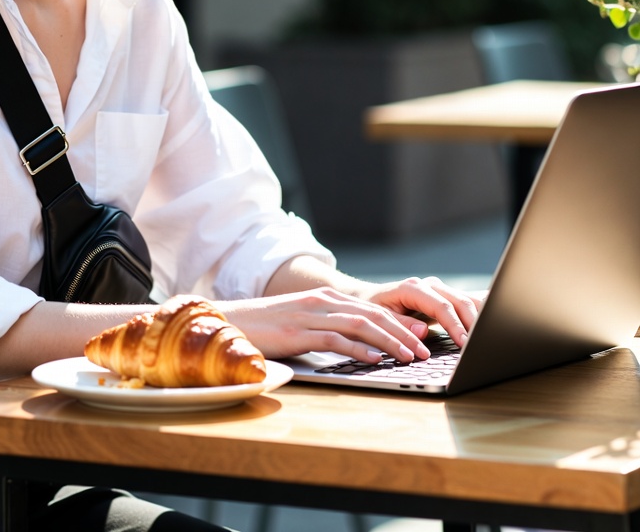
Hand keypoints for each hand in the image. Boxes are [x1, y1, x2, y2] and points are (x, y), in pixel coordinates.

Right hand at [221, 288, 440, 365]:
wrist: (232, 321)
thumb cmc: (268, 327)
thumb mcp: (304, 322)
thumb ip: (330, 327)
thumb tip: (362, 345)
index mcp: (325, 298)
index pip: (371, 309)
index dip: (400, 323)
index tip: (421, 338)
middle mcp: (321, 302)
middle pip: (371, 315)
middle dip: (402, 333)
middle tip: (424, 350)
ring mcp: (310, 315)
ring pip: (359, 324)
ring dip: (389, 341)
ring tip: (408, 356)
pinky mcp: (298, 332)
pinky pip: (335, 338)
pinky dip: (359, 348)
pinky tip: (376, 359)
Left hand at [361, 276, 484, 348]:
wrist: (370, 299)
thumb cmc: (374, 310)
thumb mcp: (381, 317)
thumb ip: (401, 324)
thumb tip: (423, 332)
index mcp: (413, 288)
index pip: (442, 306)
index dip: (455, 325)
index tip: (465, 344)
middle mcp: (430, 285)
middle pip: (460, 301)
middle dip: (474, 323)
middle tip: (484, 345)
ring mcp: (440, 290)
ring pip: (468, 300)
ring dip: (482, 317)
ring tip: (492, 336)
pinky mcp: (446, 297)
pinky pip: (467, 303)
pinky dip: (481, 312)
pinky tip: (494, 321)